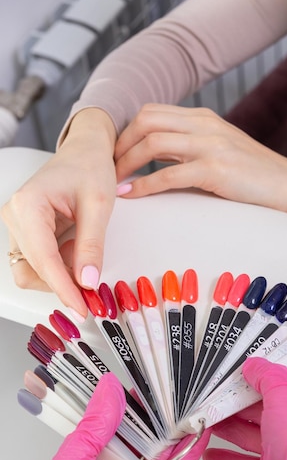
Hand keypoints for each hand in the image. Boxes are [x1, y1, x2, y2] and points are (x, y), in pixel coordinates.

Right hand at [0, 109, 117, 319]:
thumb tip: (87, 282)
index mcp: (28, 205)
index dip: (63, 289)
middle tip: (93, 293)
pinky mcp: (26, 233)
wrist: (85, 151)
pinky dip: (60, 267)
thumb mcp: (99, 205)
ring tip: (85, 257)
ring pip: (32, 271)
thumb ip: (92, 245)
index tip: (82, 309)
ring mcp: (17, 226)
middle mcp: (14, 216)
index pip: (44, 260)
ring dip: (60, 276)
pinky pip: (38, 263)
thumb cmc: (90, 167)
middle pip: (32, 271)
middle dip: (62, 285)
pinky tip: (76, 251)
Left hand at [0, 373, 209, 459]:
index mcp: (99, 447)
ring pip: (166, 450)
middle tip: (187, 387)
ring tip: (199, 405)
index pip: (126, 415)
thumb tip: (111, 385)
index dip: (142, 398)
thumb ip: (98, 421)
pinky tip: (199, 437)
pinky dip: (188, 457)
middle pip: (150, 431)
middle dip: (167, 412)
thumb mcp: (76, 452)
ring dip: (182, 430)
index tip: (157, 377)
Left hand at [114, 103, 286, 224]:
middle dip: (119, 144)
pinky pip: (169, 174)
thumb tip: (155, 168)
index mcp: (204, 119)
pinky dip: (145, 185)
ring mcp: (211, 144)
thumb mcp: (220, 155)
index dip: (126, 133)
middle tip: (106, 169)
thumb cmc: (256, 178)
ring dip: (126, 163)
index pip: (152, 113)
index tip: (113, 156)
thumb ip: (190, 154)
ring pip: (153, 143)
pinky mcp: (217, 169)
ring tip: (112, 183)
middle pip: (146, 121)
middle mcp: (205, 125)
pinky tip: (131, 195)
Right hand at [204, 359, 286, 459]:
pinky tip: (208, 453)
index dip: (264, 376)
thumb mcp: (285, 393)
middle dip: (239, 403)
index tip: (237, 370)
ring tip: (204, 419)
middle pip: (269, 409)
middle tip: (211, 394)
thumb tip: (253, 365)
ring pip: (256, 435)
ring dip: (230, 427)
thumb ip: (267, 375)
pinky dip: (229, 458)